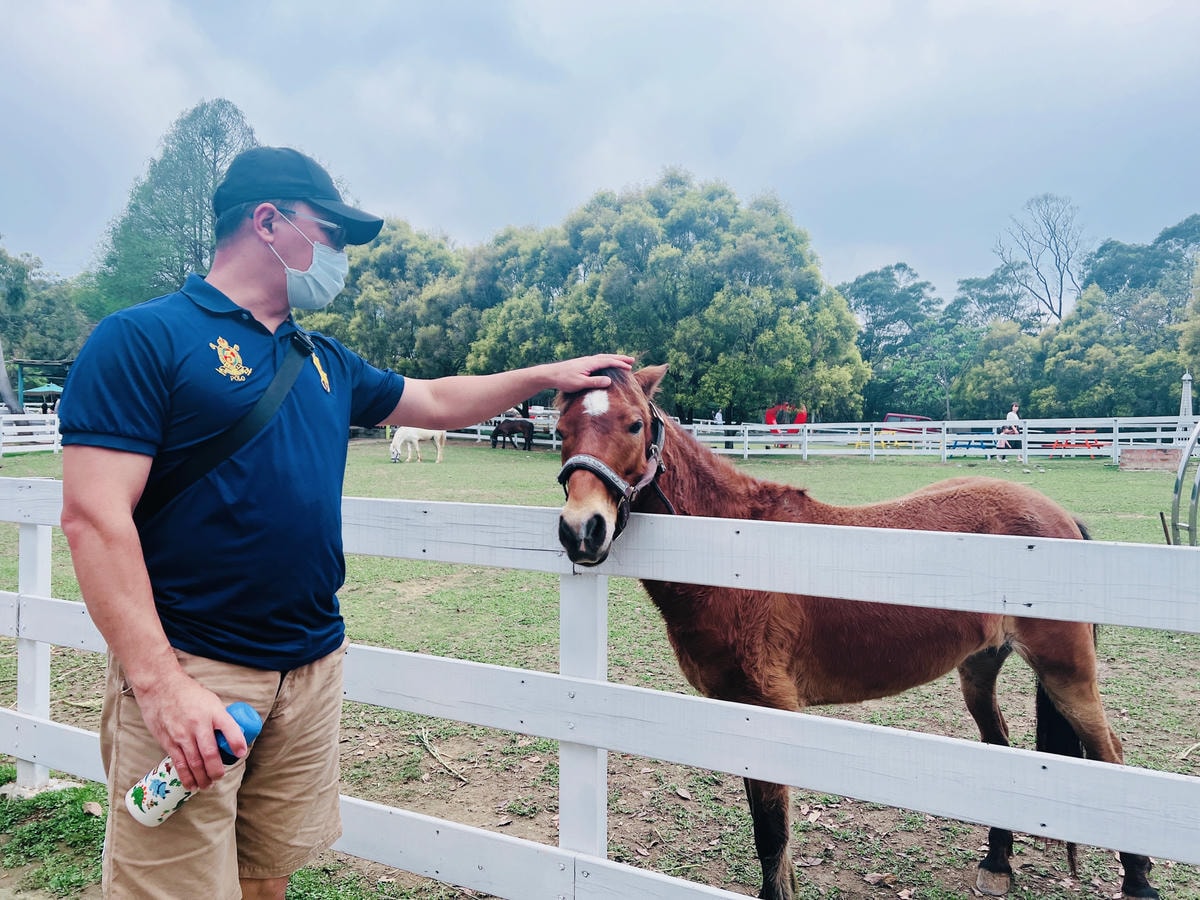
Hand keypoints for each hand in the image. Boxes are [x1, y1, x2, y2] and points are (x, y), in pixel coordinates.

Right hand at [134, 671, 246, 791]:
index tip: (241, 753)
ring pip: (194, 763)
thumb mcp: (211, 700)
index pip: (229, 728)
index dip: (236, 742)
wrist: (160, 687)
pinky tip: (192, 784)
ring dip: (202, 778)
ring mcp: (182, 735)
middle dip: (216, 771)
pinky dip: (186, 777)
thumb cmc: (189, 693)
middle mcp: (198, 724)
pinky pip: (179, 763)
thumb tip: (233, 734)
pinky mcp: (168, 741)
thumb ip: (220, 717)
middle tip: (219, 777)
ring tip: (207, 785)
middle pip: (210, 754)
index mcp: (213, 712)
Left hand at [544, 354, 633, 392]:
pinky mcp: (582, 364)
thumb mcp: (580, 383)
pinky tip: (606, 364)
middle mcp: (589, 360)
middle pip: (608, 357)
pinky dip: (606, 360)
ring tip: (622, 361)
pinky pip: (598, 360)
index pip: (608, 362)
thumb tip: (610, 381)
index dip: (620, 364)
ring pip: (603, 357)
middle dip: (620, 358)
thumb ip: (595, 382)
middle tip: (631, 360)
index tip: (630, 367)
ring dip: (613, 358)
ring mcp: (585, 361)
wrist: (551, 374)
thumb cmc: (564, 380)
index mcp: (590, 363)